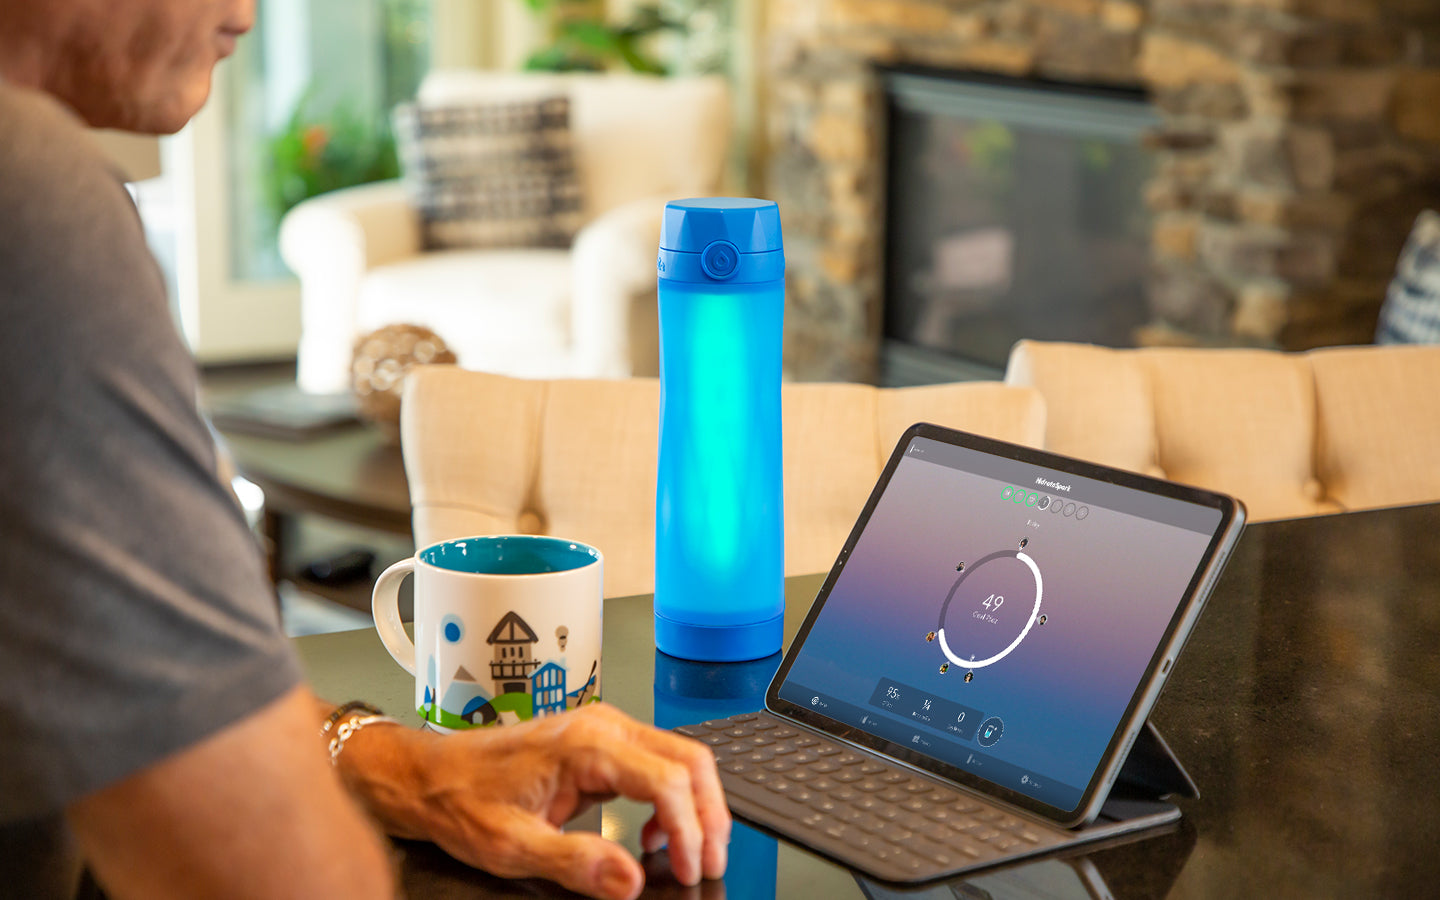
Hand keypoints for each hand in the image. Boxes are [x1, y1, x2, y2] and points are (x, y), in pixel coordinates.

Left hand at [337, 703, 729, 899]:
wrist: (430, 775)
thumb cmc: (462, 800)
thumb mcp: (512, 845)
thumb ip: (574, 862)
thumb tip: (629, 879)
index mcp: (586, 745)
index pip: (668, 779)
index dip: (691, 829)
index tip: (691, 869)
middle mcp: (603, 727)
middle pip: (689, 760)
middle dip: (709, 814)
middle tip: (708, 861)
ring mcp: (605, 730)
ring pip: (679, 758)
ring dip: (695, 805)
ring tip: (689, 852)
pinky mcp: (601, 743)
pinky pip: (657, 763)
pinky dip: (672, 799)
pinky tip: (655, 834)